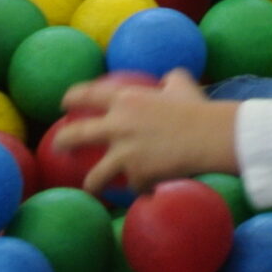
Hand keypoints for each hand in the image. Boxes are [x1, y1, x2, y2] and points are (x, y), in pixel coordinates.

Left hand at [54, 71, 238, 191]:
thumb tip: (167, 79)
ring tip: (92, 188)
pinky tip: (148, 191)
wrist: (212, 136)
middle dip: (63, 141)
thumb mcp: (182, 84)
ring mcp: (124, 153)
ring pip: (95, 176)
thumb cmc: (198, 108)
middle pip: (76, 135)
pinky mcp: (136, 175)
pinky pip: (134, 186)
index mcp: (127, 100)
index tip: (65, 103)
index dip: (72, 97)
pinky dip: (142, 188)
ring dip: (92, 183)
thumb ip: (170, 80)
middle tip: (59, 144)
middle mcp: (118, 126)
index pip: (87, 95)